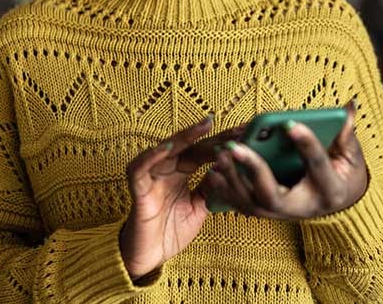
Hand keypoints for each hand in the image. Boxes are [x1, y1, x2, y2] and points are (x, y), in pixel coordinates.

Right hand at [119, 117, 243, 279]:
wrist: (150, 257)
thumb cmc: (171, 231)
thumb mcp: (199, 207)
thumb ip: (211, 187)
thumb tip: (228, 167)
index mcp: (181, 171)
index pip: (203, 151)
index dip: (223, 142)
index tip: (245, 133)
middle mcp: (167, 168)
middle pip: (189, 146)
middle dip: (212, 135)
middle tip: (235, 128)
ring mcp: (151, 175)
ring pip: (166, 148)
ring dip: (185, 137)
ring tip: (205, 126)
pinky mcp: (137, 188)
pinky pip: (140, 167)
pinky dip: (152, 155)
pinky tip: (168, 147)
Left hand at [206, 102, 367, 219]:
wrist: (339, 201)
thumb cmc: (344, 172)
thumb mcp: (351, 154)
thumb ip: (346, 132)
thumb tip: (349, 106)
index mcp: (329, 190)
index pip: (316, 165)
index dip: (305, 144)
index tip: (289, 123)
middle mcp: (303, 208)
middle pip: (272, 195)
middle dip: (252, 169)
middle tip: (234, 147)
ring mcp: (282, 214)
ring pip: (252, 203)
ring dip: (233, 179)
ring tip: (221, 154)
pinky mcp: (267, 213)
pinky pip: (243, 205)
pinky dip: (227, 189)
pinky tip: (214, 171)